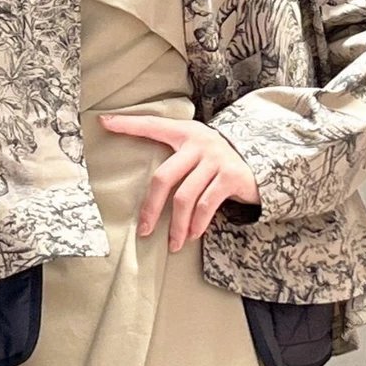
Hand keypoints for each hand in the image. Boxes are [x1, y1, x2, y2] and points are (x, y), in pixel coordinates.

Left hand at [98, 113, 259, 248]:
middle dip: (151, 208)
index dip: (129, 125)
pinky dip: (197, 223)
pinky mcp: (230, 177)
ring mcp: (215, 160)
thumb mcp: (196, 149)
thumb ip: (173, 156)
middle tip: (144, 230)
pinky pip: (207, 205)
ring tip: (173, 243)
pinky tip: (192, 234)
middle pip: (164, 177)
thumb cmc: (216, 160)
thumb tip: (144, 185)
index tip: (104, 122)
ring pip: (185, 197)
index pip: (152, 126)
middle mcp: (199, 143)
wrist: (260, 163)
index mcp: (184, 132)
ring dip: (177, 226)